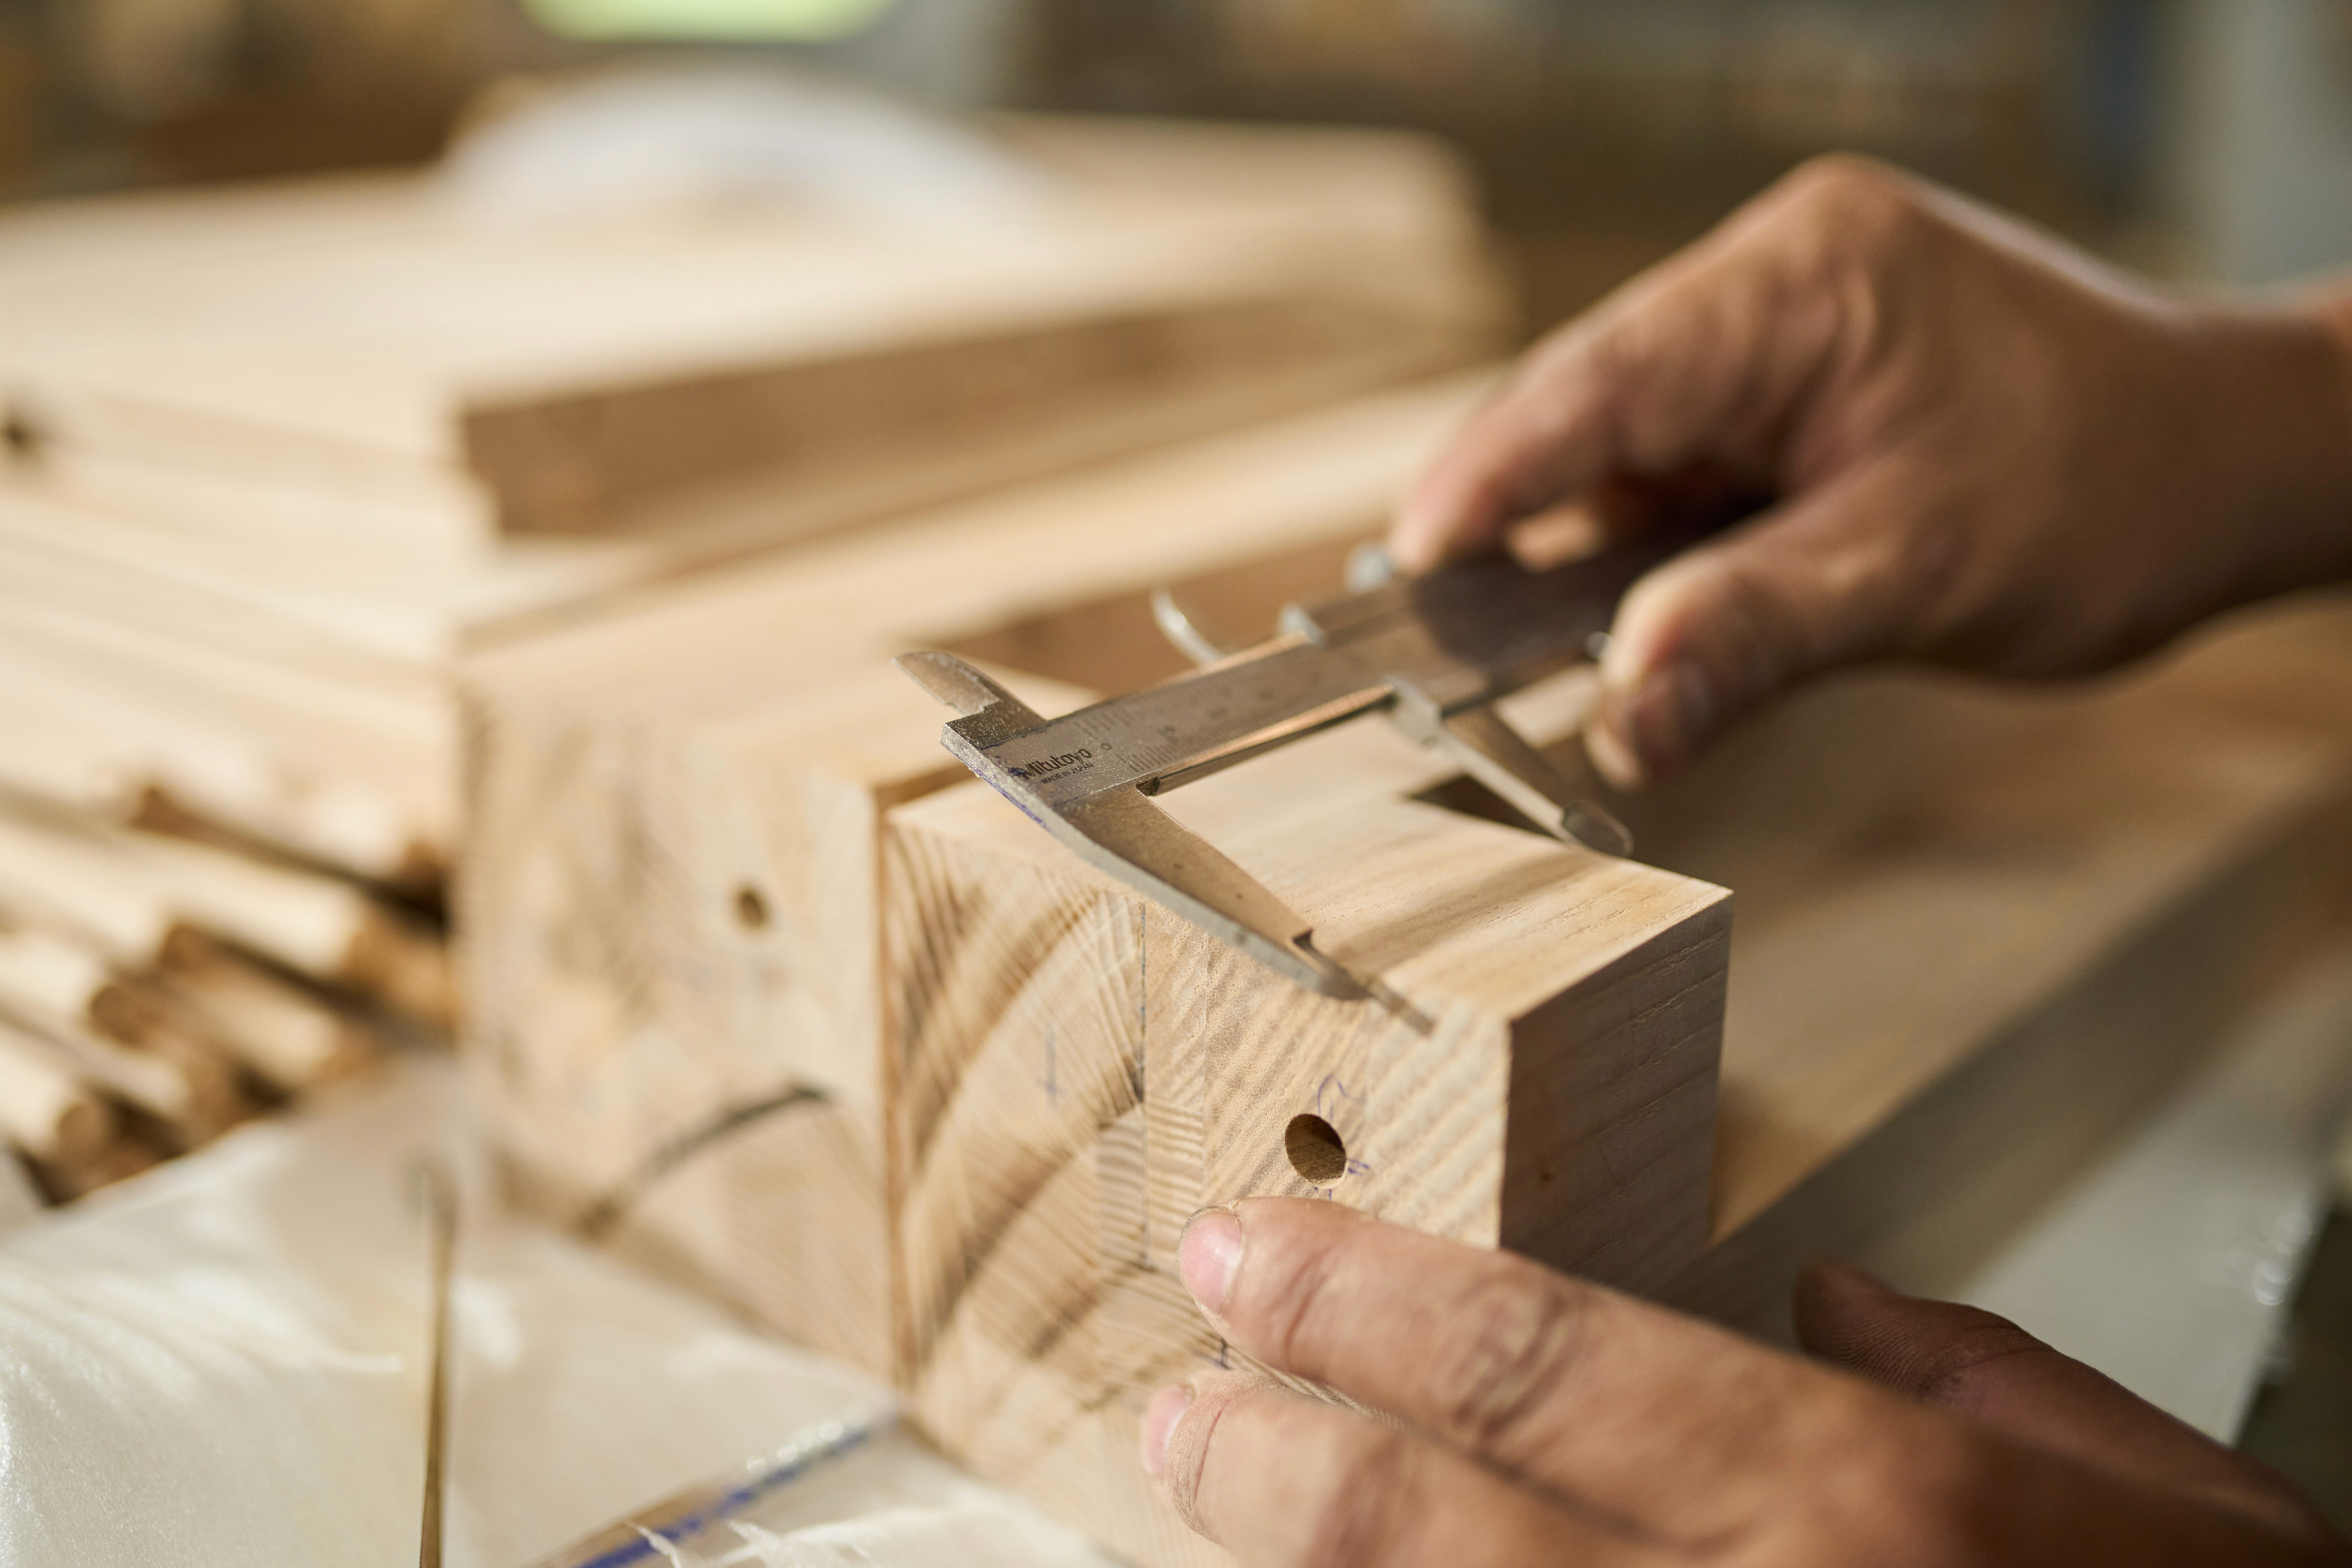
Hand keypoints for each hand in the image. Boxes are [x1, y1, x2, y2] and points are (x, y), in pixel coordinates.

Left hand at [1140, 1198, 2344, 1565]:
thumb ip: (1992, 1387)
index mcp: (1881, 1513)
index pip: (1537, 1358)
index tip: (1248, 1258)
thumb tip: (1836, 1301)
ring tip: (1205, 1500)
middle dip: (1272, 1450)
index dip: (1358, 1299)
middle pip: (1430, 1519)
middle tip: (1183, 1400)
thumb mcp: (2176, 1513)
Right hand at [1392, 156, 2351, 785]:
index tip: (1410, 565)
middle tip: (1450, 634)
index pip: (1605, 378)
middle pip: (1597, 405)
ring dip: (1588, 546)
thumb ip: (1754, 634)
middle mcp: (1780, 277)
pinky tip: (1631, 607)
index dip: (1491, 475)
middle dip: (1527, 523)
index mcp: (1808, 280)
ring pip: (1629, 444)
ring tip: (1531, 642)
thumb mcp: (1922, 575)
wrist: (2230, 465)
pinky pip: (1682, 463)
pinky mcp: (1791, 385)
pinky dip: (1648, 543)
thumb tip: (1616, 712)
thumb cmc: (2114, 494)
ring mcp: (1782, 327)